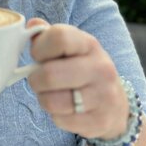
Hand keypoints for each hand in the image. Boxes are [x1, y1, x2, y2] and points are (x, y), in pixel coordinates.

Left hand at [27, 19, 128, 139]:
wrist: (114, 103)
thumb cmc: (81, 69)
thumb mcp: (70, 48)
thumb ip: (48, 35)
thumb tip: (31, 25)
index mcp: (89, 44)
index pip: (58, 37)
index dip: (39, 48)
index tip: (38, 56)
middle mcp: (100, 68)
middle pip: (49, 74)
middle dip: (35, 79)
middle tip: (39, 80)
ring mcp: (103, 95)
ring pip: (51, 101)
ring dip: (44, 99)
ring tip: (52, 94)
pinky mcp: (100, 120)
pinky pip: (60, 120)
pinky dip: (56, 116)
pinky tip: (66, 109)